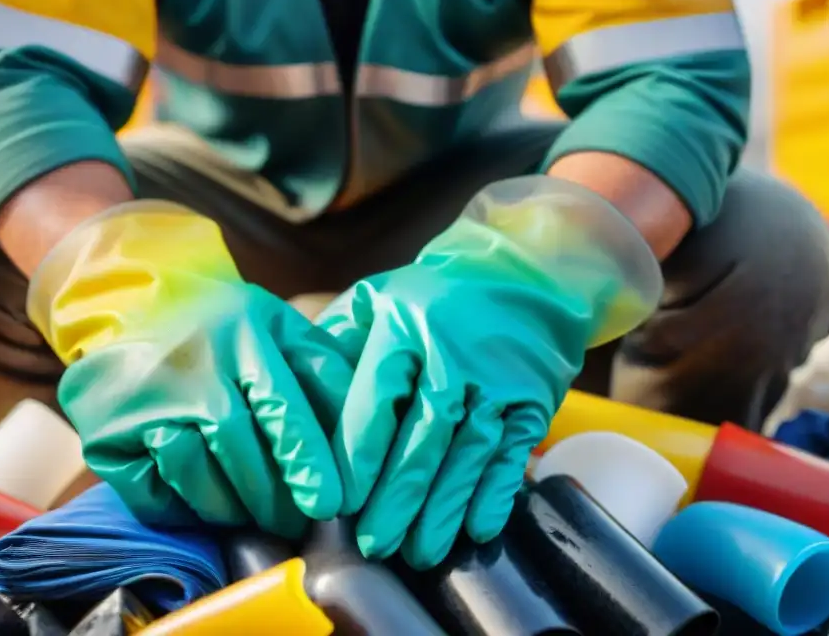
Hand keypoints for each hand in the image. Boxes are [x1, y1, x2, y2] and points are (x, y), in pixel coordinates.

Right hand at [28, 201, 352, 538]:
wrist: (126, 305)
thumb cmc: (220, 324)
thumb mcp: (276, 325)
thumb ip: (323, 367)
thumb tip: (371, 424)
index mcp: (243, 334)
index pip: (280, 404)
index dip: (307, 459)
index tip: (330, 503)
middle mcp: (190, 367)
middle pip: (238, 448)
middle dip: (274, 496)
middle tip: (297, 520)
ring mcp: (142, 402)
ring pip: (196, 477)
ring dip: (233, 508)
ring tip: (256, 515)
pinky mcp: (106, 435)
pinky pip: (153, 494)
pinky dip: (184, 510)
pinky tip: (206, 504)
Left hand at [316, 177, 662, 567]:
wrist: (526, 275)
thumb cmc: (435, 297)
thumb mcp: (380, 299)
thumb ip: (338, 341)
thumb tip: (294, 390)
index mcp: (405, 328)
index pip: (376, 399)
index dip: (357, 456)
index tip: (337, 502)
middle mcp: (455, 355)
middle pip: (422, 436)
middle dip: (397, 497)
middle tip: (374, 545)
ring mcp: (499, 381)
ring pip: (466, 453)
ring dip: (442, 508)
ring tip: (419, 552)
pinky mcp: (533, 401)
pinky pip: (511, 453)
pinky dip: (494, 493)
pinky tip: (476, 529)